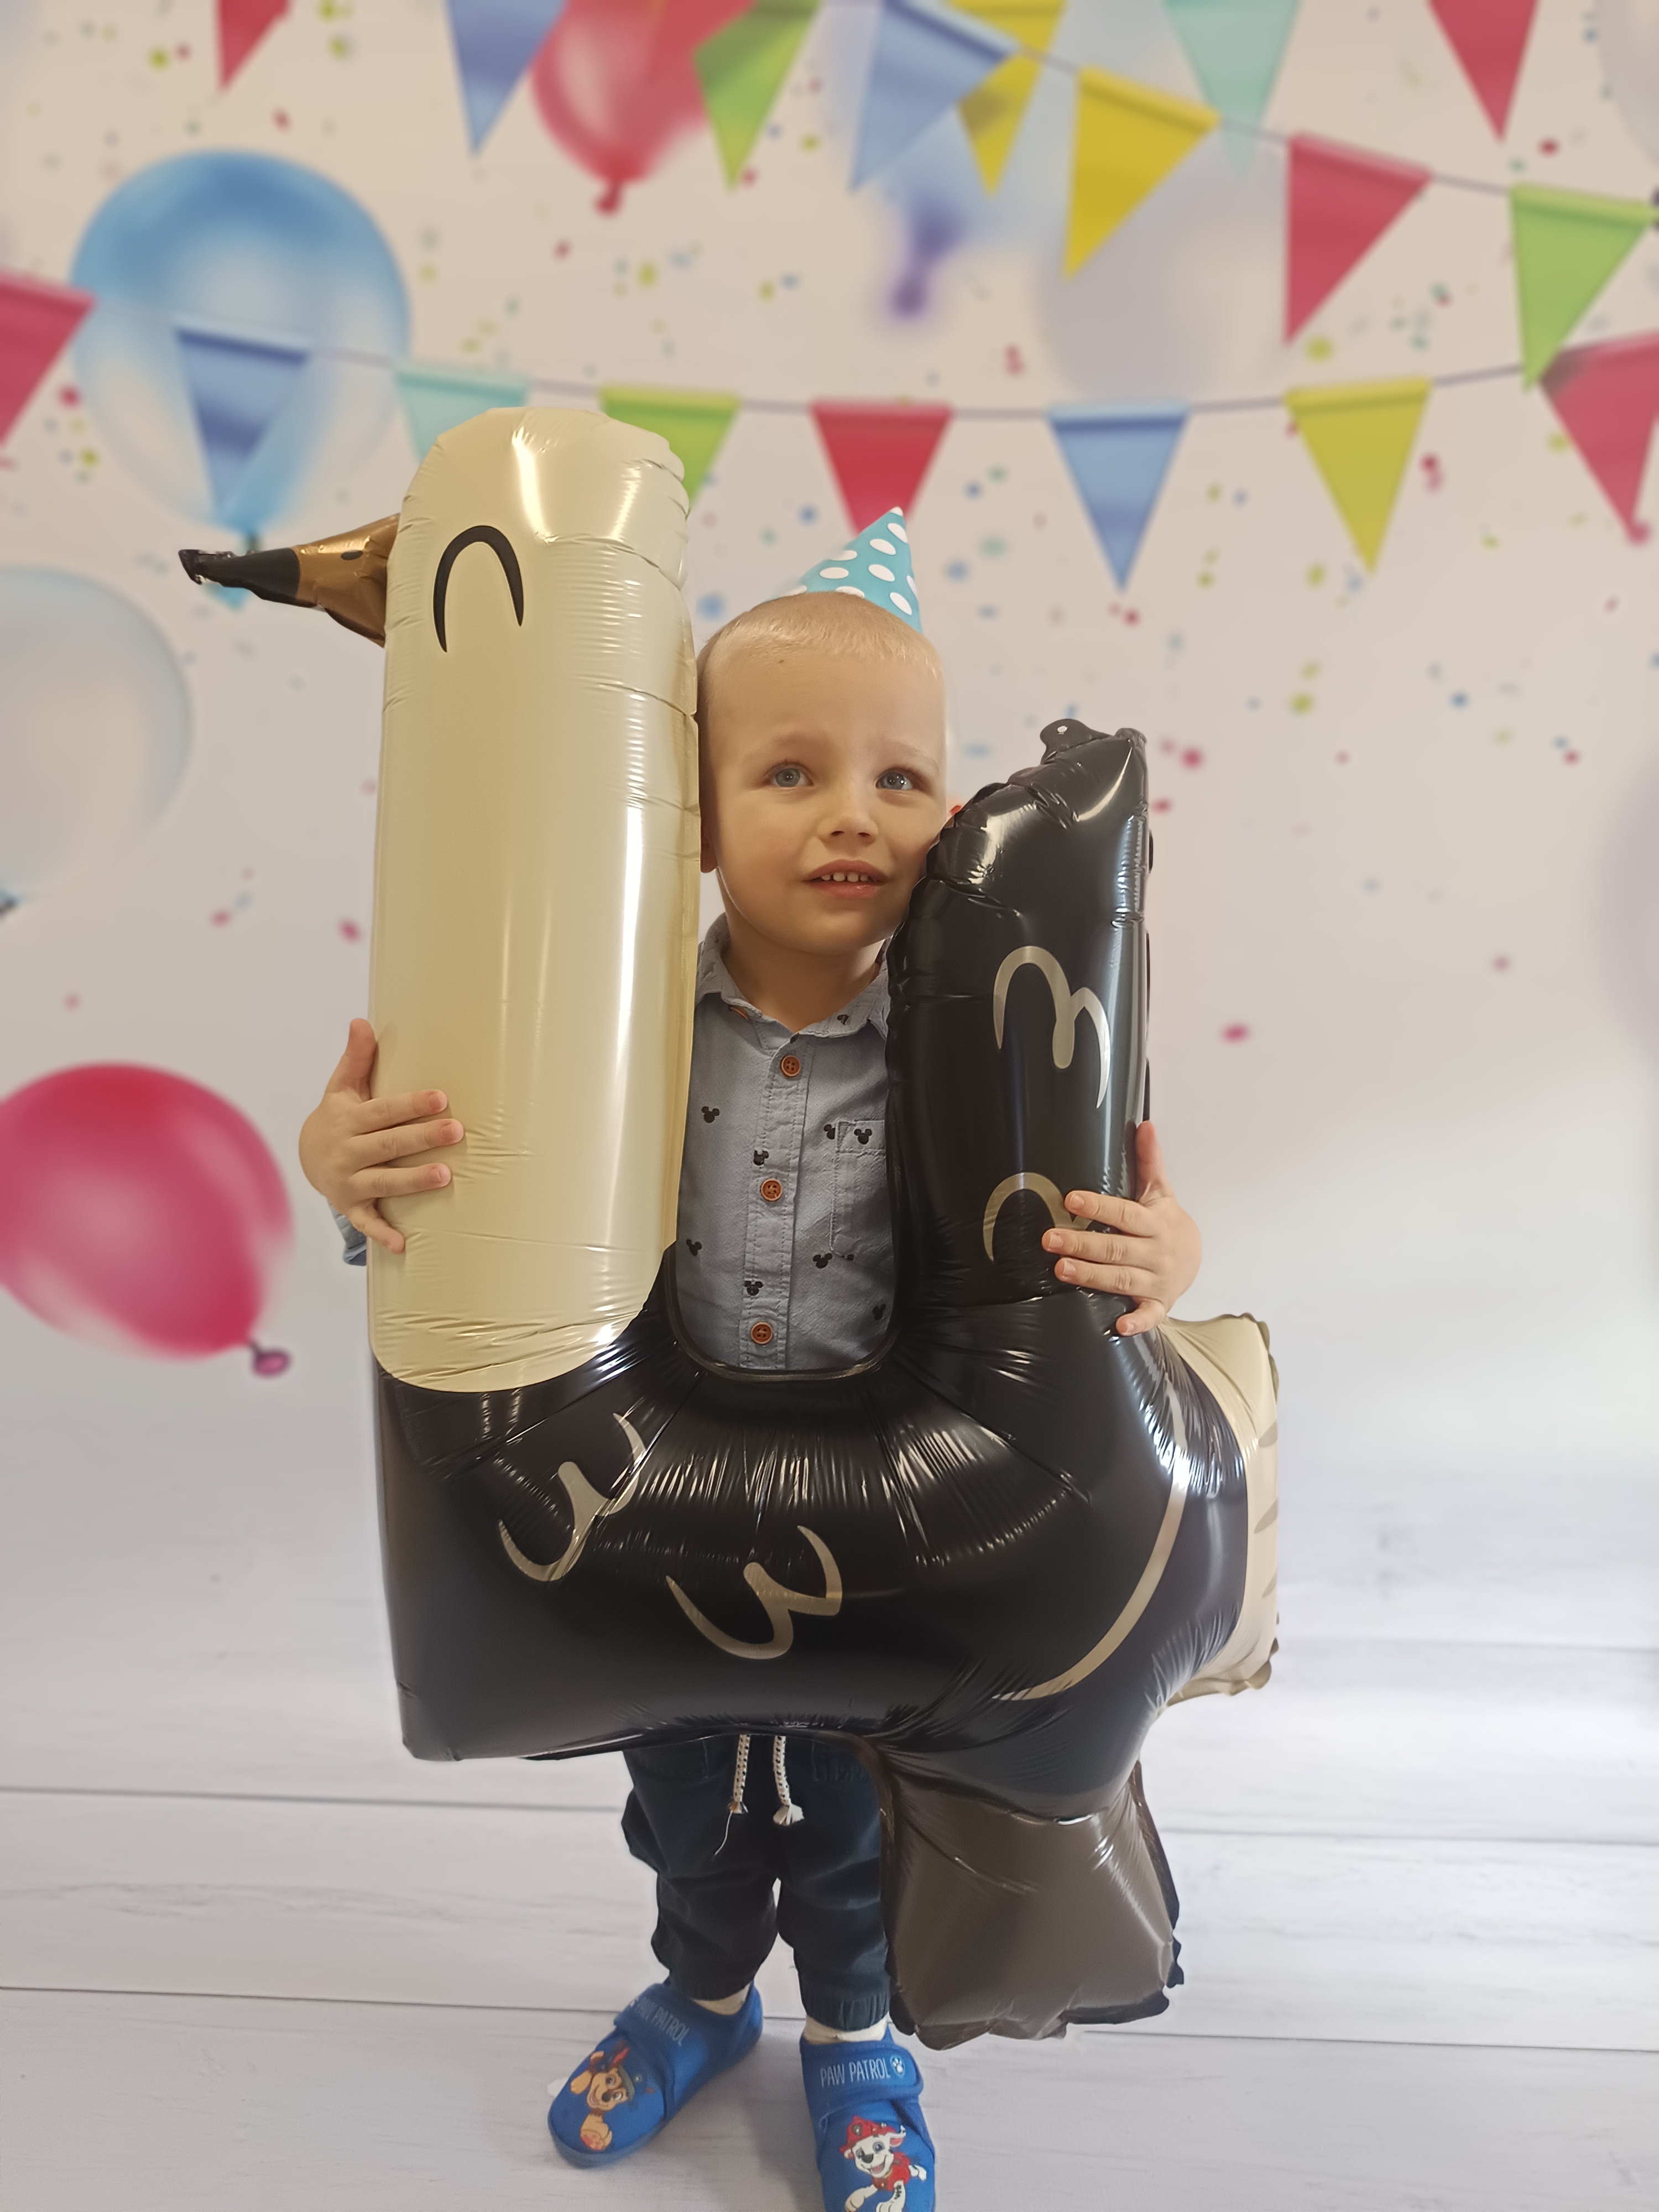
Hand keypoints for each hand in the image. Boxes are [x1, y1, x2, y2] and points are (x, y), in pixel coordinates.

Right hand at [297, 1018, 462, 1254]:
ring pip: (383, 1182)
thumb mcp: (341, 1088)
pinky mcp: (352, 1207)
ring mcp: (348, 1182)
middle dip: (422, 1138)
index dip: (410, 1105)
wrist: (306, 1157)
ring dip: (413, 1181)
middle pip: (388, 1145)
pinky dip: (383, 1234)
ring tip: (445, 1176)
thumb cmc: (339, 1116)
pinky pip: (367, 1222)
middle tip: (457, 1131)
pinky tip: (405, 1244)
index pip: (383, 1111)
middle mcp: (346, 1152)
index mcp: (348, 1120)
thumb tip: (362, 1021)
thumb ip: (356, 1058)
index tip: (440, 1097)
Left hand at [1040, 1122, 1200, 1337]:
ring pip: (1121, 1278)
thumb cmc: (1167, 1223)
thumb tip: (1144, 1125)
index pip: (1123, 1213)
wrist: (1195, 1259)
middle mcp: (1155, 1251)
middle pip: (1115, 1247)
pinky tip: (1118, 1327)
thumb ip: (1149, 1161)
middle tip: (1050, 1238)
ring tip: (1061, 1269)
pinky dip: (1136, 1322)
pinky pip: (1148, 1315)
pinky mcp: (1158, 1304)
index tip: (1070, 1199)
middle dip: (1082, 1243)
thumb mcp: (1160, 1192)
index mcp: (1154, 1222)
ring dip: (1091, 1276)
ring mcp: (1157, 1280)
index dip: (1098, 1206)